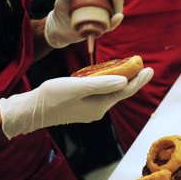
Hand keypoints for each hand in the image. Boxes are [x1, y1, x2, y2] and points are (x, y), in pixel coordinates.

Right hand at [0, 68, 153, 138]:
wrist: (31, 110)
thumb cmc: (52, 97)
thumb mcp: (78, 87)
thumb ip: (102, 84)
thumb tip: (124, 81)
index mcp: (99, 106)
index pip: (124, 92)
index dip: (138, 80)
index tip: (149, 69)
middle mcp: (97, 110)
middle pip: (120, 93)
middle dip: (133, 80)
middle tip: (145, 68)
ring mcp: (89, 110)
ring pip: (110, 94)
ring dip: (122, 82)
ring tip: (132, 71)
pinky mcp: (81, 107)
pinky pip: (101, 94)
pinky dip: (109, 84)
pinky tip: (109, 78)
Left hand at [44, 0, 124, 48]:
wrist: (59, 28)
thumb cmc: (63, 10)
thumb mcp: (62, 0)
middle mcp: (105, 5)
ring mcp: (104, 17)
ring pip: (116, 9)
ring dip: (118, 2)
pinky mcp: (101, 28)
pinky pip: (111, 25)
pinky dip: (115, 21)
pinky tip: (118, 16)